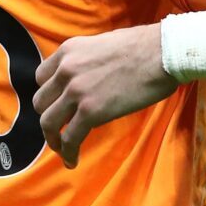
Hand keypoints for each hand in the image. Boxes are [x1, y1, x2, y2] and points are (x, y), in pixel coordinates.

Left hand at [33, 23, 175, 167]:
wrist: (164, 53)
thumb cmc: (145, 47)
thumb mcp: (103, 44)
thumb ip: (88, 61)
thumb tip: (92, 78)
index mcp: (68, 51)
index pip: (42, 77)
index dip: (49, 94)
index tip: (59, 104)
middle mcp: (66, 70)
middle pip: (41, 102)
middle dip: (50, 116)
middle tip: (61, 127)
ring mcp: (76, 92)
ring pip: (48, 123)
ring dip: (53, 139)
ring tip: (62, 148)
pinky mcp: (91, 112)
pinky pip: (70, 138)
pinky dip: (68, 152)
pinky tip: (72, 161)